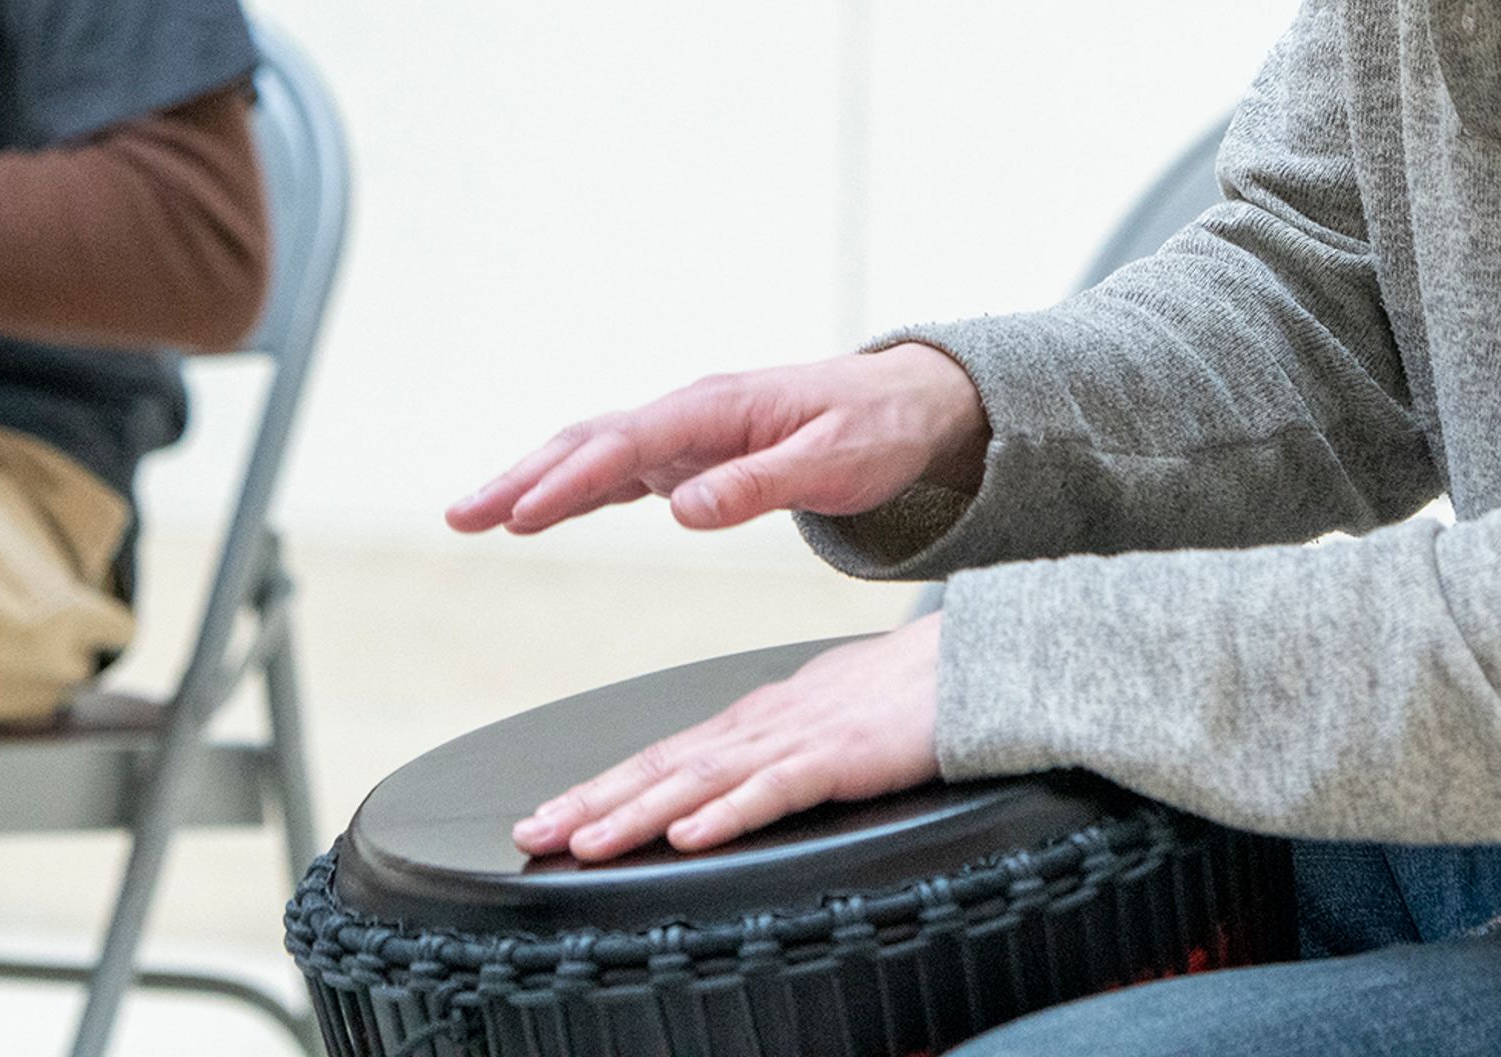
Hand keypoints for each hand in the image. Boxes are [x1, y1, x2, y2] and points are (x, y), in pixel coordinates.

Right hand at [446, 343, 985, 536]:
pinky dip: (570, 488)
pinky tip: (536, 511)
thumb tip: (682, 510)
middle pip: (588, 442)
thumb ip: (757, 487)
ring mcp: (686, 433)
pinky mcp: (692, 455)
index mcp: (716, 409)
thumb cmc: (875, 431)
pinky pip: (617, 470)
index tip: (523, 512)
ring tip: (472, 514)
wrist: (910, 405)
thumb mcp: (830, 464)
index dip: (570, 480)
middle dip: (522, 476)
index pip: (627, 445)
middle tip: (462, 513)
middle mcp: (690, 414)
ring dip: (531, 481)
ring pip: (592, 453)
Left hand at [516, 618, 942, 859]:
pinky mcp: (838, 755)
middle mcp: (759, 725)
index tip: (547, 818)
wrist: (968, 660)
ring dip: (637, 814)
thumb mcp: (818, 725)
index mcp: (751, 721)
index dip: (599, 789)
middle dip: (592, 802)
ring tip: (586, 841)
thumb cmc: (899, 697)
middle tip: (533, 832)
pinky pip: (774, 789)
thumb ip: (771, 755)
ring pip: (700, 781)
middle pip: (661, 768)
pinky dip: (727, 813)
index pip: (660, 759)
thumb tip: (725, 789)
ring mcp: (796, 738)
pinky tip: (691, 833)